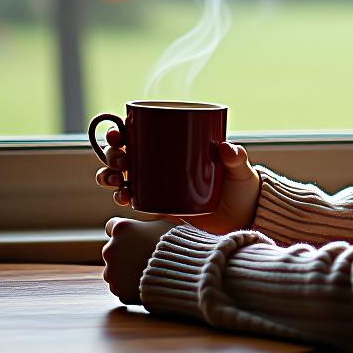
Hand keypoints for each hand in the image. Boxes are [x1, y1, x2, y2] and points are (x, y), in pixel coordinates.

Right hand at [95, 127, 263, 235]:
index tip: (117, 133)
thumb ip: (236, 158)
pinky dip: (122, 197)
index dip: (122, 131)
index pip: (142, 133)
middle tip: (121, 161)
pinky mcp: (158, 208)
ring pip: (122, 177)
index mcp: (175, 146)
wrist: (243, 221)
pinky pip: (133, 201)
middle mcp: (161, 163)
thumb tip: (227, 147)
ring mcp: (157, 186)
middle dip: (113, 155)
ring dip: (109, 176)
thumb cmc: (241, 188)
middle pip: (125, 154)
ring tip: (115, 181)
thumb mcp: (239, 170)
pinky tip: (122, 197)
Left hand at [102, 216, 172, 304]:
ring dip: (124, 271)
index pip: (112, 226)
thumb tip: (147, 226)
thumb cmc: (176, 243)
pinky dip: (129, 287)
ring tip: (145, 272)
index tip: (132, 237)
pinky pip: (121, 287)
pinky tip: (145, 284)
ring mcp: (112, 272)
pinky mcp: (118, 291)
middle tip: (143, 256)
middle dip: (124, 252)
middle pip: (112, 250)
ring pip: (113, 270)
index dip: (124, 232)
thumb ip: (147, 225)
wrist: (182, 273)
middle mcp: (110, 249)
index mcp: (121, 228)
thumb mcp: (164, 223)